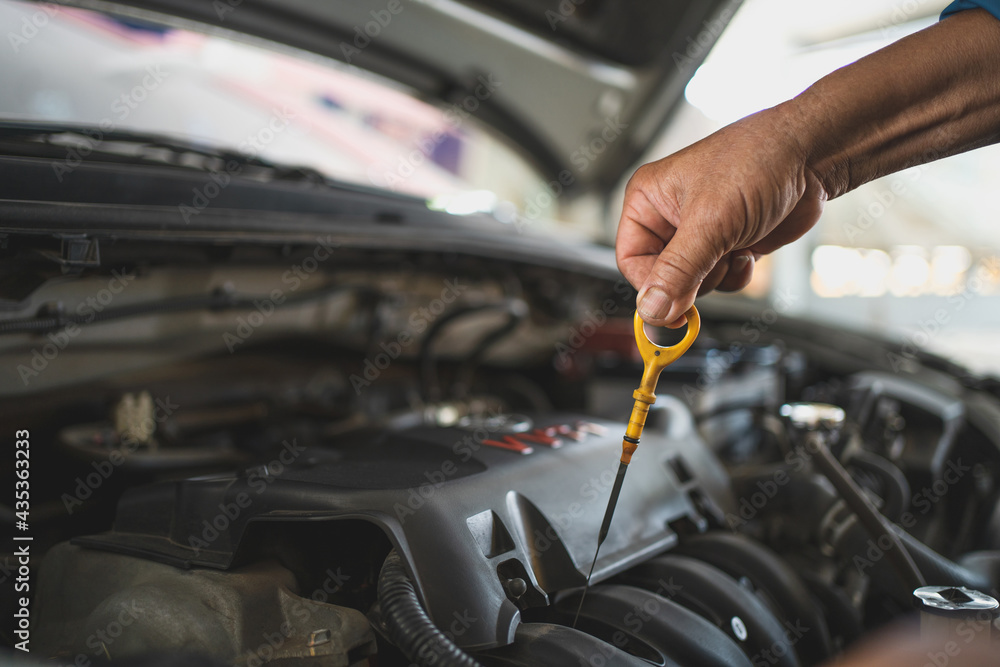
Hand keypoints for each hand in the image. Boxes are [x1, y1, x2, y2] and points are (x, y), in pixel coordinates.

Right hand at [615, 105, 826, 326]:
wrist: (811, 155)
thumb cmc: (758, 160)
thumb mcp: (710, 221)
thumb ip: (677, 271)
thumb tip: (652, 309)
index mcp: (649, 201)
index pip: (632, 260)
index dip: (650, 286)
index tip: (670, 308)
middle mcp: (670, 218)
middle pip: (662, 277)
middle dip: (692, 278)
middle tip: (713, 261)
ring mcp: (701, 234)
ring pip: (693, 284)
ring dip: (718, 275)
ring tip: (735, 244)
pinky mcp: (728, 245)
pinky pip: (720, 281)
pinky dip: (736, 275)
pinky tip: (749, 249)